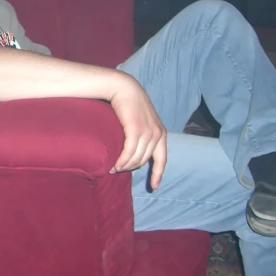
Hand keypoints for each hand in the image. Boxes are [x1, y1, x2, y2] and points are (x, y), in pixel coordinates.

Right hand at [108, 74, 166, 188]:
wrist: (124, 88)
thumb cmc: (130, 105)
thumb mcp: (143, 121)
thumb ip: (144, 134)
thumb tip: (137, 151)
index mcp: (161, 134)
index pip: (162, 159)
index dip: (158, 174)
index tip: (154, 186)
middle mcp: (157, 134)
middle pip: (144, 160)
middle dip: (131, 168)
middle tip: (118, 170)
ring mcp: (147, 132)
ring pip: (135, 158)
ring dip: (124, 166)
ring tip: (113, 168)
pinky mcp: (136, 130)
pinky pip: (128, 152)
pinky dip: (121, 161)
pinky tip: (114, 164)